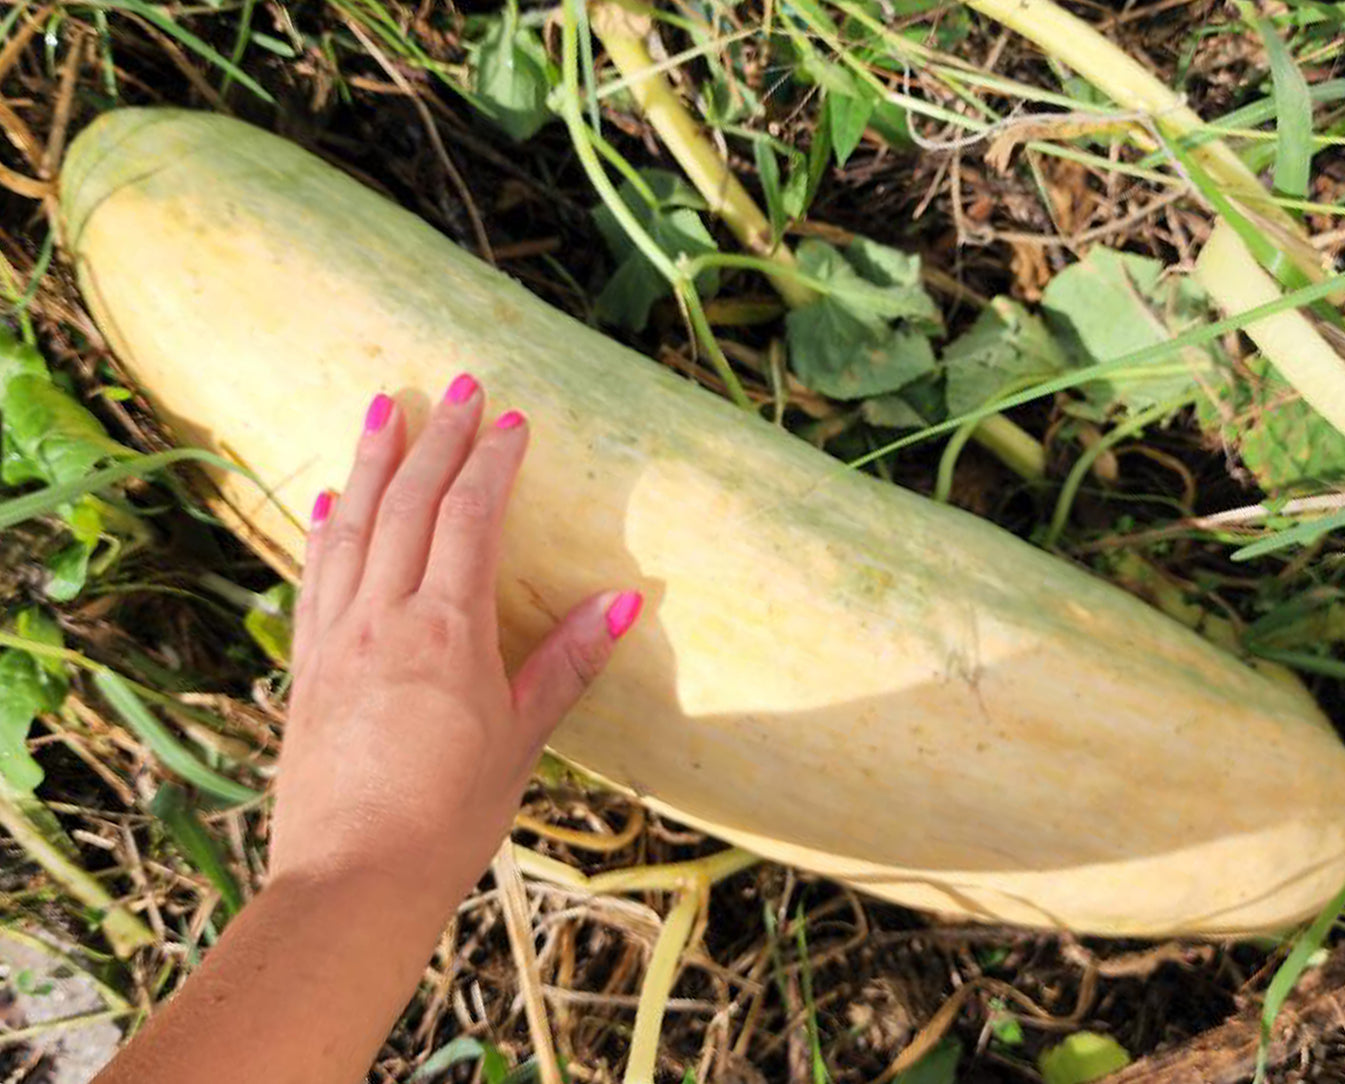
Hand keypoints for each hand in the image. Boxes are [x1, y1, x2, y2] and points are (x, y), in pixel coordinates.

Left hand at [271, 373, 640, 909]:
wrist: (351, 883)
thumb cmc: (447, 819)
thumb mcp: (521, 742)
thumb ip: (567, 664)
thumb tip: (627, 601)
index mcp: (445, 632)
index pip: (470, 520)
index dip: (492, 462)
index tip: (512, 418)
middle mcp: (383, 619)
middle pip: (409, 504)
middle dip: (437, 438)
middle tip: (457, 382)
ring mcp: (335, 639)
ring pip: (352, 527)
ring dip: (369, 462)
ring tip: (381, 407)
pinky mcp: (305, 667)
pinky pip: (314, 578)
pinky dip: (323, 531)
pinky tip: (325, 504)